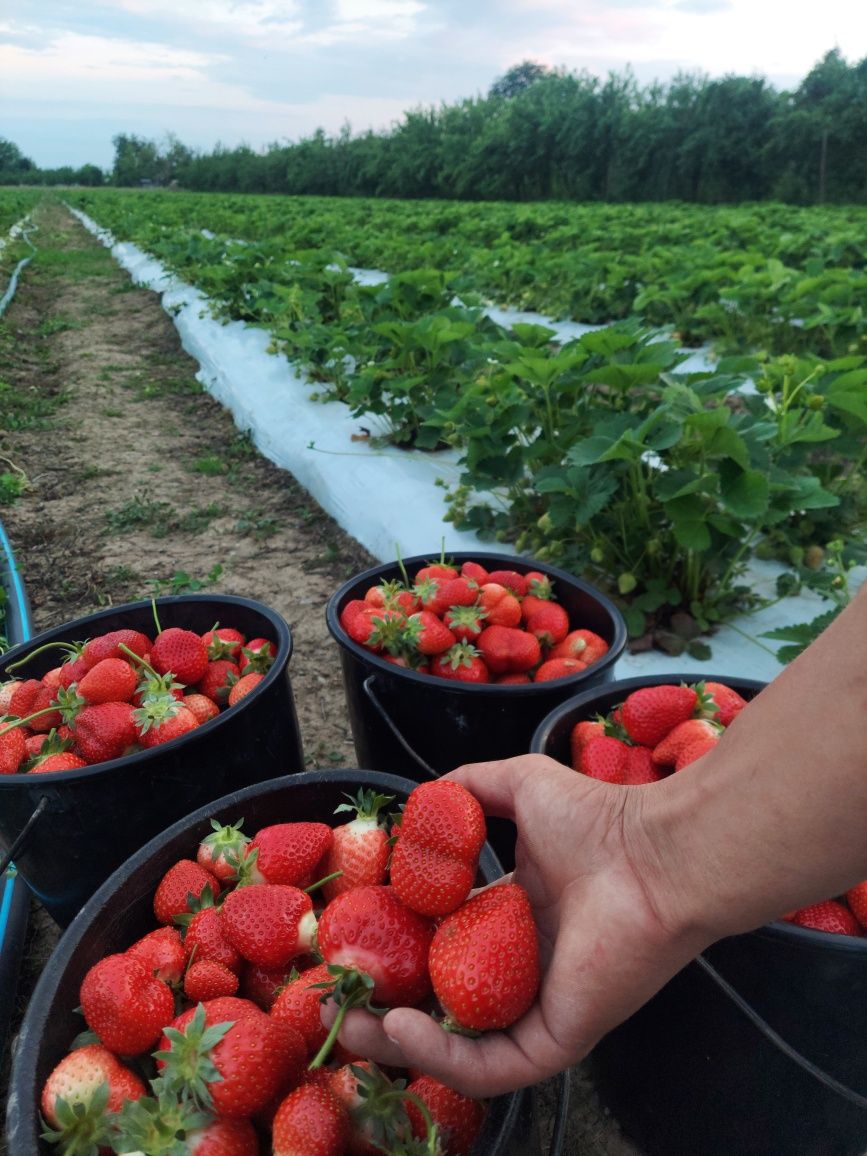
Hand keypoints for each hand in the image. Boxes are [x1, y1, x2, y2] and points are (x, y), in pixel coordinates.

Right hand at [323, 753, 712, 1096]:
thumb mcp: (519, 786)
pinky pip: (490, 1065)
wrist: (655, 853)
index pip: (441, 946)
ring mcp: (537, 1008)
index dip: (393, 947)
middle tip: (335, 996)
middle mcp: (521, 968)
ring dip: (397, 1042)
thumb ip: (471, 788)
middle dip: (381, 1007)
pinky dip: (439, 1053)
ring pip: (456, 1046)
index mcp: (514, 919)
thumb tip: (425, 795)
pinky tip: (398, 1025)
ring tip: (350, 1025)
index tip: (348, 940)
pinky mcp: (556, 1038)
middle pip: (439, 1003)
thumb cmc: (598, 819)